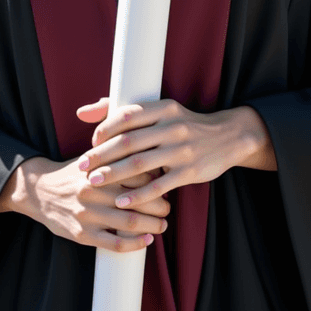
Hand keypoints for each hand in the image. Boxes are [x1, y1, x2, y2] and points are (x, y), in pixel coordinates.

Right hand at [0, 156, 169, 252]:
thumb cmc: (73, 175)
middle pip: (138, 199)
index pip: (138, 174)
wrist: (38, 191)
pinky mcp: (83, 234)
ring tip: (162, 224)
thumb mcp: (91, 159)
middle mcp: (94, 191)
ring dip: (153, 225)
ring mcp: (88, 214)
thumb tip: (151, 158)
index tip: (166, 184)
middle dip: (160, 206)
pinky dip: (136, 243)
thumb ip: (116, 156)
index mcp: (99, 169)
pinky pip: (116, 243)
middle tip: (168, 207)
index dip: (157, 180)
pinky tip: (147, 240)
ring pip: (130, 222)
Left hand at [75, 96, 276, 212]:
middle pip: (129, 141)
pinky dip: (138, 195)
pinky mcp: (190, 171)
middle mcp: (172, 127)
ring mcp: (182, 150)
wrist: (228, 137)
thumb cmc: (184, 124)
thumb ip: (120, 109)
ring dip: (113, 174)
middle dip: (101, 155)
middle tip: (81, 167)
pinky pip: (159, 185)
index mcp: (163, 108)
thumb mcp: (159, 110)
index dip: (105, 129)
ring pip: (140, 163)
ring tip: (93, 182)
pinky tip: (121, 202)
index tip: (90, 143)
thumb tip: (81, 113)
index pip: (126, 116)